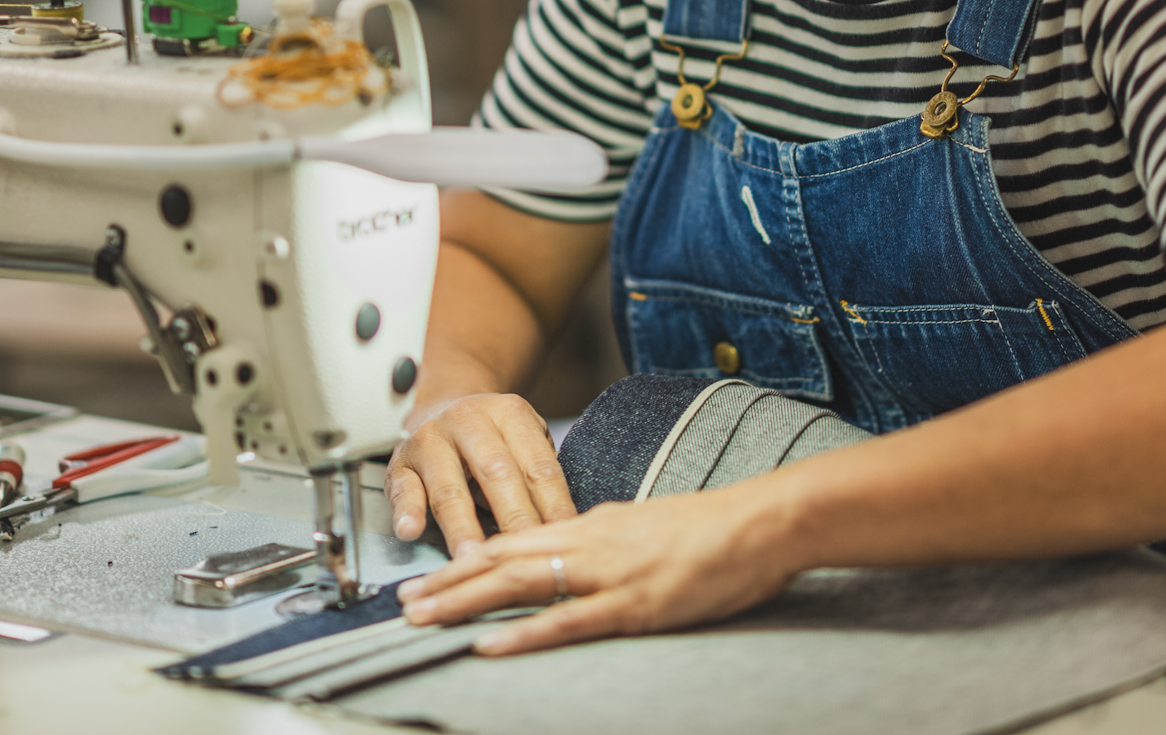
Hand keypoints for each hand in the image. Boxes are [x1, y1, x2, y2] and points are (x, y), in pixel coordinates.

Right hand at [386, 393, 576, 552]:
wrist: (441, 405)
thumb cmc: (492, 439)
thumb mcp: (523, 441)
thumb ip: (539, 476)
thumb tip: (565, 529)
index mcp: (509, 413)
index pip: (537, 466)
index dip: (553, 506)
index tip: (564, 539)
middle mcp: (469, 421)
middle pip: (496, 474)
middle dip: (513, 519)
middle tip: (524, 555)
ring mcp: (431, 440)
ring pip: (449, 488)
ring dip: (462, 527)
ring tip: (472, 558)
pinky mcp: (400, 462)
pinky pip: (403, 489)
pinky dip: (407, 512)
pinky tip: (411, 532)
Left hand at [397, 484, 800, 654]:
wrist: (761, 522)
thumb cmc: (712, 529)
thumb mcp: (645, 527)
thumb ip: (606, 541)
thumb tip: (575, 553)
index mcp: (593, 524)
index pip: (516, 539)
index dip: (468, 558)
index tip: (430, 574)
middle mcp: (590, 541)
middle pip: (502, 559)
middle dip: (448, 582)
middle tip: (403, 603)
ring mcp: (608, 573)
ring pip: (520, 584)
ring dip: (465, 602)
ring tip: (423, 618)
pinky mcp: (633, 603)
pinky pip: (567, 620)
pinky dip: (523, 633)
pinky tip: (489, 643)